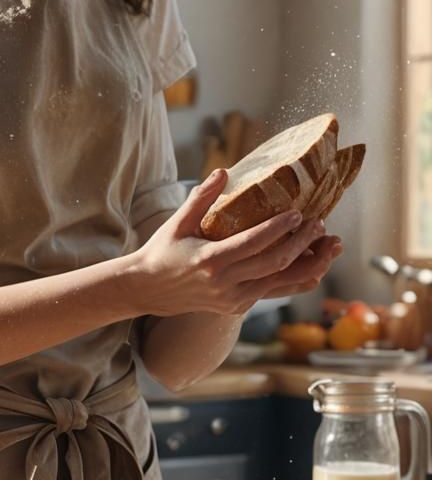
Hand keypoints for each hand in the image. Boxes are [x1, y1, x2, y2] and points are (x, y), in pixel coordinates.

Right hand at [129, 168, 341, 317]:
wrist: (149, 290)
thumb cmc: (163, 250)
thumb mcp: (178, 222)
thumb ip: (201, 197)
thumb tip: (224, 171)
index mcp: (211, 260)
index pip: (254, 243)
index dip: (280, 228)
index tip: (298, 213)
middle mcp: (225, 284)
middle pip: (275, 263)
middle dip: (303, 243)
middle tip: (320, 224)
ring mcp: (233, 299)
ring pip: (281, 282)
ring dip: (309, 264)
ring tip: (330, 246)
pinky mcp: (237, 308)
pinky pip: (274, 292)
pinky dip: (296, 278)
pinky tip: (314, 265)